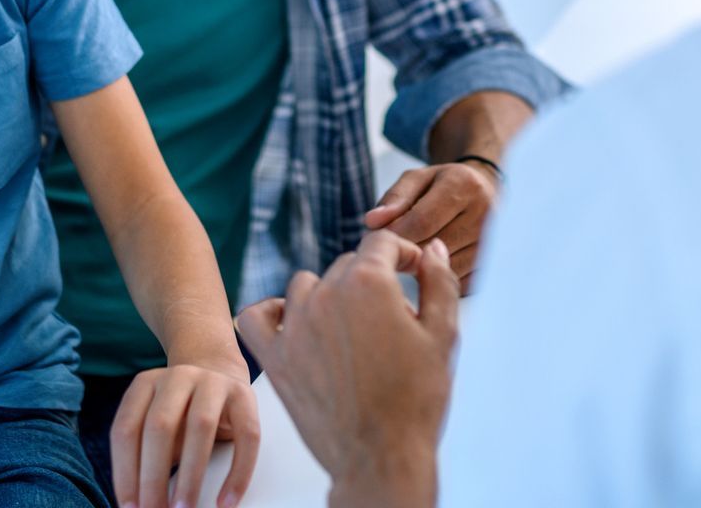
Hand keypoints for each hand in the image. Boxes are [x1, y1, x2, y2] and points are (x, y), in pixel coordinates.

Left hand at [110, 359, 259, 507]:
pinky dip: (237, 474)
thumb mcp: (159, 428)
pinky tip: (226, 501)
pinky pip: (246, 436)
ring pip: (200, 426)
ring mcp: (213, 381)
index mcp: (146, 384)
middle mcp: (178, 377)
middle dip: (153, 477)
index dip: (124, 472)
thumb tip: (144, 501)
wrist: (219, 372)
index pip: (126, 429)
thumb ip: (148, 455)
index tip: (130, 507)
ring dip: (190, 476)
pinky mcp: (244, 394)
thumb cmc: (182, 414)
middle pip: (159, 426)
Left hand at [236, 231, 456, 507]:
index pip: (382, 242)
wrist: (382, 458)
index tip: (413, 272)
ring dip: (328, 296)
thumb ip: (440, 282)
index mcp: (368, 283)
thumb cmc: (417, 400)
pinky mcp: (275, 358)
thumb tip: (431, 248)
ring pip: (306, 284)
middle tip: (392, 318)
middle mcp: (326, 294)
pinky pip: (257, 316)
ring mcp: (295, 326)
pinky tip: (294, 324)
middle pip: (347, 264)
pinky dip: (272, 313)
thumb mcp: (443, 335)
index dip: (402, 253)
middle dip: (372, 280)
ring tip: (351, 328)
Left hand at [364, 161, 497, 289]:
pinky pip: (458, 281)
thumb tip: (372, 221)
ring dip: (421, 269)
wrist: (484, 192)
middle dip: (405, 252)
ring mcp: (494, 240)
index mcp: (463, 184)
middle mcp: (486, 211)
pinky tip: (429, 269)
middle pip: (433, 246)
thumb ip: (394, 198)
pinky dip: (439, 279)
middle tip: (387, 254)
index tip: (374, 241)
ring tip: (408, 260)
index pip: (422, 220)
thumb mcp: (417, 180)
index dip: (394, 235)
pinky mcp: (494, 263)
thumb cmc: (444, 186)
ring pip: (445, 268)